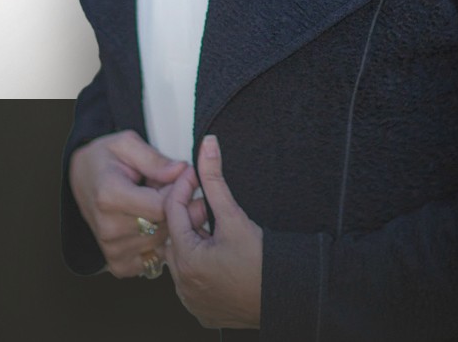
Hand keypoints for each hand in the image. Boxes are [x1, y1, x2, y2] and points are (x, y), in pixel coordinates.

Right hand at [69, 129, 186, 277]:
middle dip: (177, 206)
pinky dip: (160, 242)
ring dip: (169, 223)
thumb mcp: (127, 143)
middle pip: (164, 225)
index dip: (180, 190)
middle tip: (174, 188)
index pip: (161, 206)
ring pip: (162, 242)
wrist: (81, 178)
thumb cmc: (104, 158)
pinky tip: (154, 223)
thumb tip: (181, 171)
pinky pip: (154, 258)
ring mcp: (112, 249)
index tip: (186, 176)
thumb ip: (154, 159)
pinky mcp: (118, 263)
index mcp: (109, 196)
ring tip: (159, 203)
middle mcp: (108, 228)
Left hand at [164, 135, 262, 328]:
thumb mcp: (234, 216)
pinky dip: (200, 264)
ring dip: (195, 240)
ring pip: (182, 259)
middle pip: (175, 235)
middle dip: (189, 215)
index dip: (184, 187)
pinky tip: (220, 254)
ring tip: (218, 228)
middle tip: (211, 203)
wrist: (286, 297)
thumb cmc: (262, 263)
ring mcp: (192, 301)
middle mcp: (183, 284)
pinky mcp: (203, 311)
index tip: (196, 174)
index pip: (172, 211)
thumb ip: (215, 179)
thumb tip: (207, 146)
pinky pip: (192, 281)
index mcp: (187, 260)